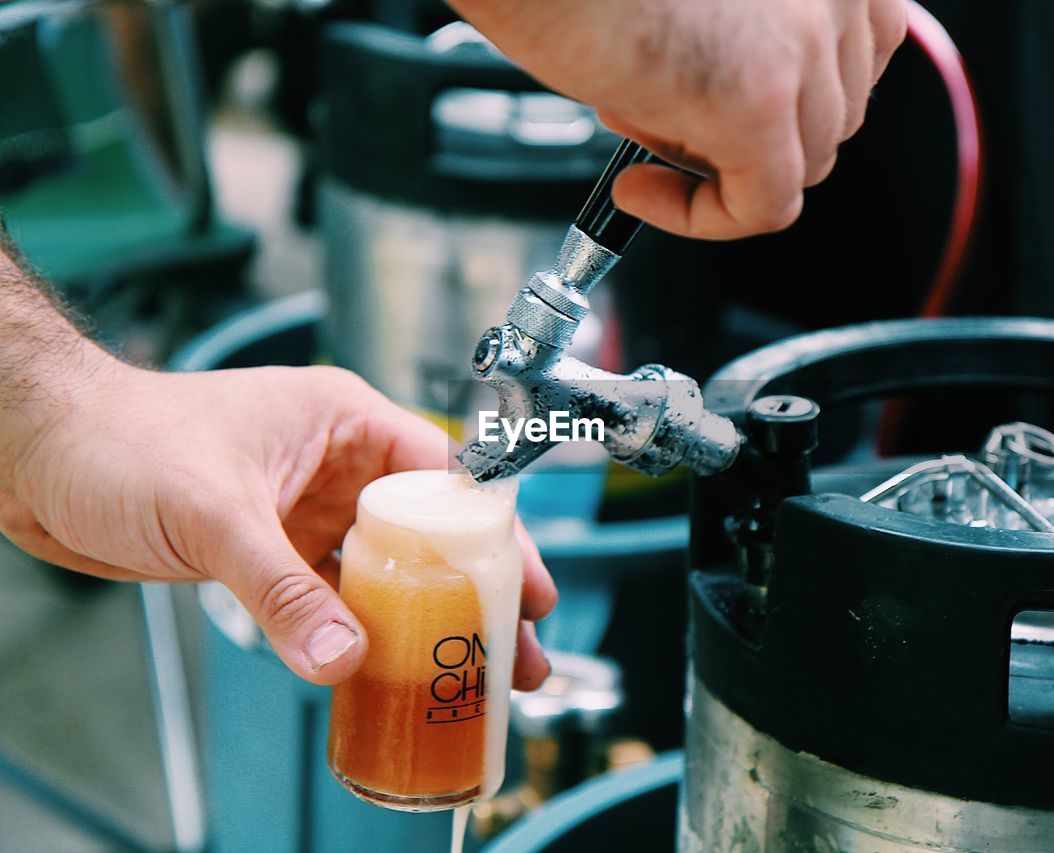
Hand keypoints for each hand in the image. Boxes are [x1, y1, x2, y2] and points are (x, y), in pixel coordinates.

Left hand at [0, 357, 556, 687]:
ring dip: (423, 619)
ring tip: (466, 667)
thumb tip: (343, 655)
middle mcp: (336, 464)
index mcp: (344, 422)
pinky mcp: (273, 547)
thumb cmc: (119, 437)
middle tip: (516, 646)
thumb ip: (280, 588)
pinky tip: (386, 668)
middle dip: (474, 590)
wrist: (39, 454)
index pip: (445, 479)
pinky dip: (360, 631)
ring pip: (386, 569)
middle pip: (429, 533)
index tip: (526, 586)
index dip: (493, 535)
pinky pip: (333, 595)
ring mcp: (305, 508)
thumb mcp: (214, 513)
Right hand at [451, 0, 906, 238]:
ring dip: (724, 170)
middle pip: (834, 115)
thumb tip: (733, 108)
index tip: (742, 116)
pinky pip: (763, 207)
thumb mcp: (705, 0)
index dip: (799, 98)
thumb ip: (747, 35)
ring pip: (803, 165)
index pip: (858, 55)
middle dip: (761, 140)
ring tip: (642, 135)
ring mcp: (806, 43)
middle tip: (675, 130)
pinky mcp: (760, 100)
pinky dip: (703, 217)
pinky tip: (642, 191)